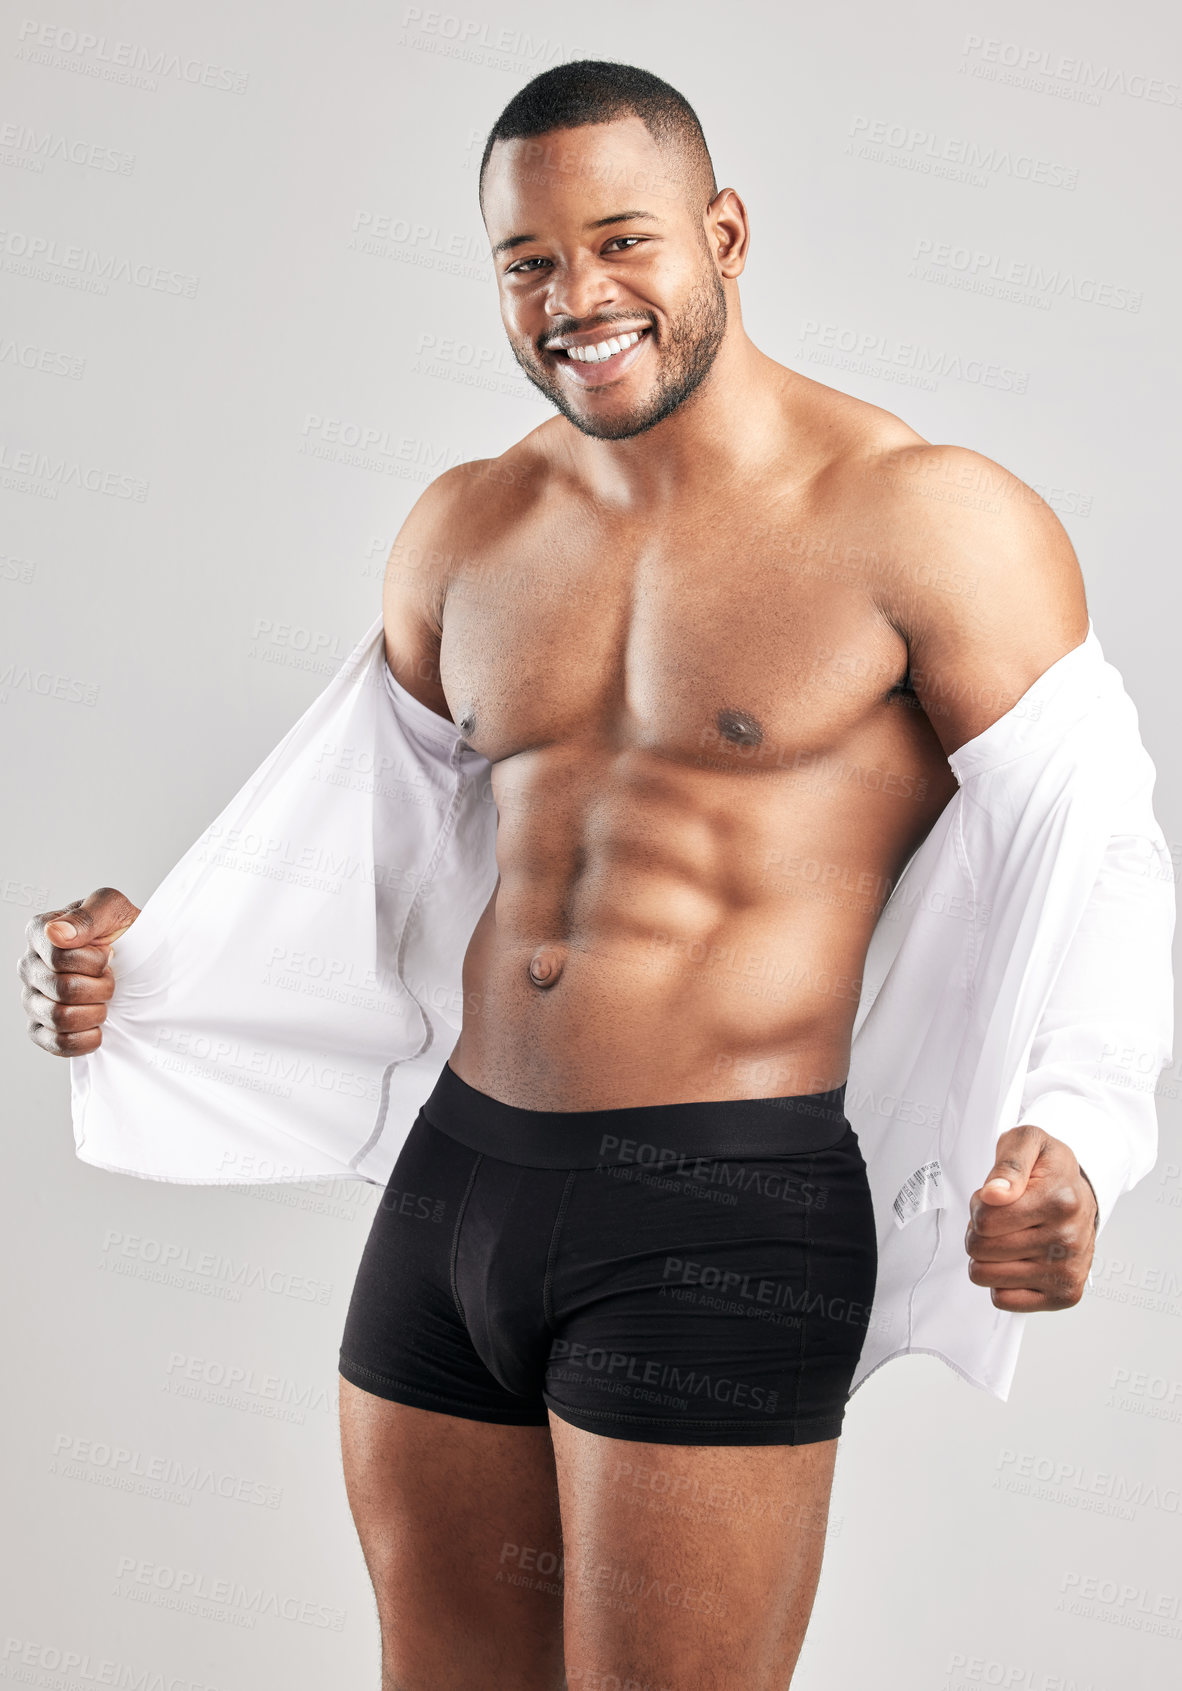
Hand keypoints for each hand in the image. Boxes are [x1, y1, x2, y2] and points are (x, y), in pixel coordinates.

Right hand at [18, 887, 140, 1056]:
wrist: (140, 961)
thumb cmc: (124, 932)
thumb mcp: (113, 910)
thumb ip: (87, 916)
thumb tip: (57, 933)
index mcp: (42, 933)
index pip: (59, 957)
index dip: (94, 960)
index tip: (109, 952)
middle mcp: (30, 966)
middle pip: (63, 989)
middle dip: (101, 986)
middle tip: (112, 977)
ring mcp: (33, 1000)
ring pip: (59, 1018)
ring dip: (95, 1012)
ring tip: (104, 1000)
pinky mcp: (41, 1029)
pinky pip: (57, 1043)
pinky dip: (85, 1039)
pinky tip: (98, 1025)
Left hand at [965, 1124, 1098, 1311]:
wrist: (1080, 1195)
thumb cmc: (1048, 1170)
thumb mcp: (1028, 1143)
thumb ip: (1009, 1163)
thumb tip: (994, 1194)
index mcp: (1060, 1200)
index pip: (983, 1220)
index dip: (978, 1206)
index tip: (996, 1197)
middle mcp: (1068, 1240)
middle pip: (980, 1249)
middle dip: (979, 1231)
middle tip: (1001, 1218)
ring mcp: (1068, 1272)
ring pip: (985, 1276)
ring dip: (987, 1257)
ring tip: (1008, 1237)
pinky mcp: (1064, 1296)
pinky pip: (1003, 1300)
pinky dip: (1000, 1282)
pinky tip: (1017, 1261)